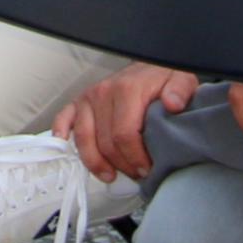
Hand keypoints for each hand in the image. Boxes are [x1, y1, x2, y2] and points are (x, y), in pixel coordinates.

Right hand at [52, 62, 200, 183]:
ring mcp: (88, 98)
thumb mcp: (180, 79)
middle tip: (135, 174)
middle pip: (105, 142)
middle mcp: (103, 93)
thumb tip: (173, 104)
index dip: (134, 158)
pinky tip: (67, 148)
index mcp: (127, 89)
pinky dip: (62, 135)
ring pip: (84, 139)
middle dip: (121, 165)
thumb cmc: (161, 79)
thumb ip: (180, 90)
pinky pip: (63, 120)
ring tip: (110, 174)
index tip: (146, 169)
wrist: (148, 68)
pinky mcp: (79, 102)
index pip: (124, 135)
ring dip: (95, 162)